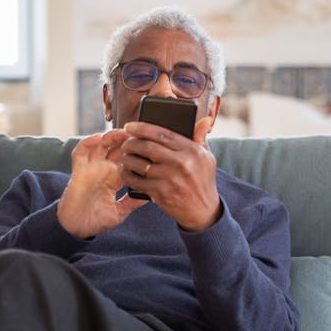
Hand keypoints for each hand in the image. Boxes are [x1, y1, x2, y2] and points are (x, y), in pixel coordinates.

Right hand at [57, 131, 147, 238]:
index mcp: (116, 178)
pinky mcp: (78, 170)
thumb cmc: (96, 220)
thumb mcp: (120, 211)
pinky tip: (97, 138)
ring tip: (123, 133)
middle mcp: (104, 170)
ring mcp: (91, 168)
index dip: (139, 152)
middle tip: (139, 133)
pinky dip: (87, 142)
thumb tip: (152, 195)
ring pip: (101, 144)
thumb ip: (133, 202)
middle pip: (117, 147)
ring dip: (111, 136)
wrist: (76, 228)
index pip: (130, 160)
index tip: (151, 147)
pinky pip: (80, 152)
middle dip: (128, 139)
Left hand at [119, 117, 222, 231]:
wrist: (203, 211)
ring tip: (123, 156)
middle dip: (131, 142)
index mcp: (192, 151)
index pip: (163, 133)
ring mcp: (170, 179)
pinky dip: (128, 175)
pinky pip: (137, 181)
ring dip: (127, 158)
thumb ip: (200, 137)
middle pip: (147, 146)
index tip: (130, 126)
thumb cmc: (203, 180)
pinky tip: (125, 171)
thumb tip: (204, 119)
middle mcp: (181, 163)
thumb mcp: (207, 157)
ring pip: (139, 163)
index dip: (143, 127)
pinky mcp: (161, 193)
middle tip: (125, 142)